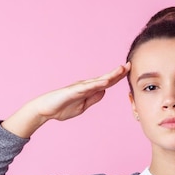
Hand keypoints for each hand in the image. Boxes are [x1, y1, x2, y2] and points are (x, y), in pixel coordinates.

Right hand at [2, 63, 130, 137]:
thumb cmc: (62, 108)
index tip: (128, 71)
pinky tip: (106, 82)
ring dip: (110, 75)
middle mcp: (85, 86)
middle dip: (117, 72)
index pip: (106, 83)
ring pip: (98, 80)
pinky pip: (87, 87)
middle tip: (130, 64)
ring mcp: (79, 87)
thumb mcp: (83, 106)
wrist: (45, 111)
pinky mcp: (72, 91)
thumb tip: (104, 91)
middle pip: (105, 79)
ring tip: (121, 69)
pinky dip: (97, 84)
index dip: (117, 78)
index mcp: (89, 90)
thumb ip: (93, 99)